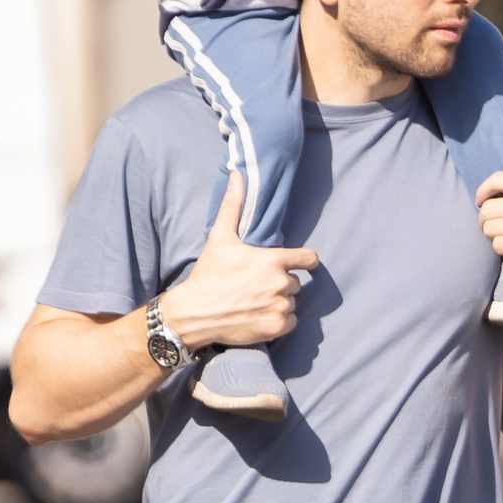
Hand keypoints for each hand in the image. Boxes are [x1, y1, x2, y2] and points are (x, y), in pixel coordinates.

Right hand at [162, 175, 319, 350]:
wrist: (193, 313)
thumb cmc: (208, 273)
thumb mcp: (220, 237)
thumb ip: (233, 205)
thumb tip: (237, 174)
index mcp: (274, 260)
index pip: (309, 259)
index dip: (304, 262)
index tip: (295, 264)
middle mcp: (282, 283)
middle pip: (295, 283)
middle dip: (280, 283)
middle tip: (256, 286)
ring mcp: (280, 307)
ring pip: (292, 303)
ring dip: (279, 302)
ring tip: (255, 301)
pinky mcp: (276, 328)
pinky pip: (290, 322)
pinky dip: (279, 321)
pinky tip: (259, 316)